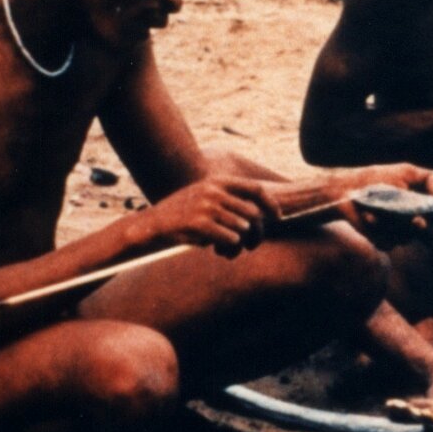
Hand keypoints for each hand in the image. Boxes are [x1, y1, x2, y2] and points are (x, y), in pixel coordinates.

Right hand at [146, 175, 279, 256]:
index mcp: (218, 181)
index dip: (271, 204)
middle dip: (257, 233)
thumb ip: (231, 201)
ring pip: (243, 228)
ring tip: (229, 250)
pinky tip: (218, 250)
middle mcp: (214, 190)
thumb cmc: (186, 215)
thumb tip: (263, 214)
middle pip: (253, 213)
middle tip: (252, 246)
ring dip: (241, 244)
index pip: (256, 188)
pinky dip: (229, 247)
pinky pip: (230, 239)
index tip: (278, 218)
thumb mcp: (208, 197)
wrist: (154, 225)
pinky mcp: (199, 223)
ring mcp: (206, 206)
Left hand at [340, 164, 432, 248]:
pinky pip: (388, 241)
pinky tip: (368, 215)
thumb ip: (429, 177)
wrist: (349, 188)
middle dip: (421, 228)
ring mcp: (398, 233)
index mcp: (422, 206)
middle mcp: (412, 222)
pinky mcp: (383, 240)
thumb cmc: (378, 178)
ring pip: (407, 237)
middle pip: (427, 235)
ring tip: (377, 208)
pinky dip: (377, 227)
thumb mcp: (406, 171)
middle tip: (416, 221)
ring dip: (392, 223)